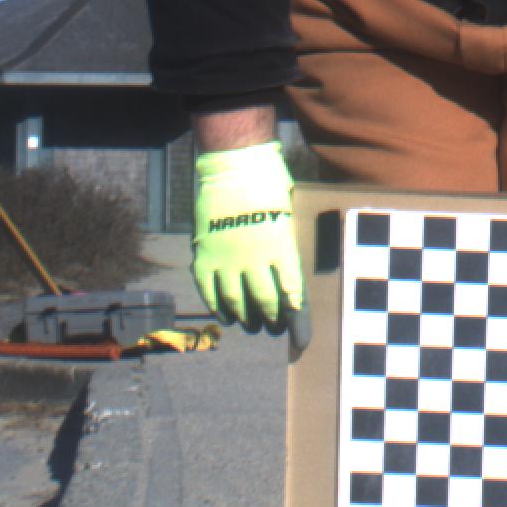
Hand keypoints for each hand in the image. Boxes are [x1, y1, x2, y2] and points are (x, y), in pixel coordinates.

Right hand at [192, 140, 303, 332]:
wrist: (235, 166)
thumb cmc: (272, 186)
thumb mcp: (291, 217)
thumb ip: (289, 249)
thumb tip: (292, 280)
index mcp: (282, 248)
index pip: (293, 296)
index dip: (298, 321)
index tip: (301, 341)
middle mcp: (255, 258)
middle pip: (265, 302)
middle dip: (273, 320)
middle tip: (276, 328)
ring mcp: (227, 258)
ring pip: (236, 301)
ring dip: (246, 317)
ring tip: (252, 324)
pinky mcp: (205, 254)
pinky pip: (209, 291)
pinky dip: (218, 307)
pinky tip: (226, 316)